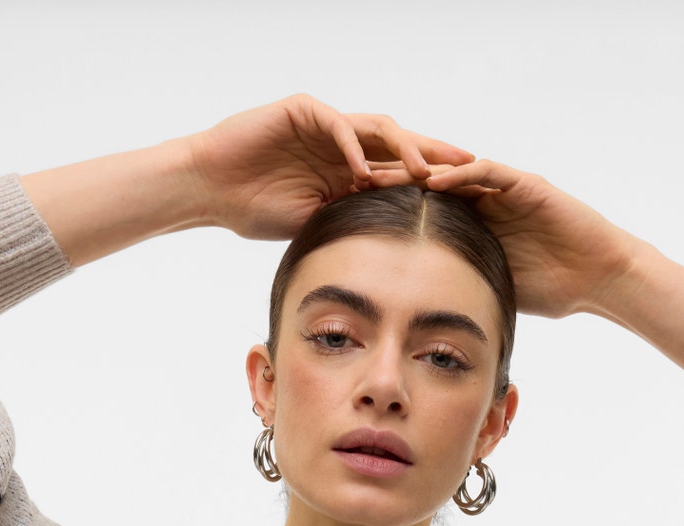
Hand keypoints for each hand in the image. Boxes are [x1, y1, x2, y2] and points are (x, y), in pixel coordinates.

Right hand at [184, 93, 475, 240]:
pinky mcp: (301, 111)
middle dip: (435, 158)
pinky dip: (352, 145)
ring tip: (426, 170)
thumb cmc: (256, 209)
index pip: (400, 172)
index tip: (466, 201)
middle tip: (470, 171)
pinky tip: (364, 170)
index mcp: (349, 170)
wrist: (212, 188)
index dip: (432, 183)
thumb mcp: (314, 224)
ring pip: (377, 129)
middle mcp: (344, 144)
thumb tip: (391, 256)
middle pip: (400, 145)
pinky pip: (336, 124)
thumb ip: (350, 223)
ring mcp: (325, 124)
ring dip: (403, 149)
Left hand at [365, 155, 641, 318]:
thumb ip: (460, 289)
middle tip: (345, 181)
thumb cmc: (552, 288)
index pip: (420, 210)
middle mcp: (483, 199)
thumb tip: (419, 323)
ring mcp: (504, 189)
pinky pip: (487, 173)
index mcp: (472, 223)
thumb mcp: (492, 288)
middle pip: (426, 183)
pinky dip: (460, 174)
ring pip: (450, 171)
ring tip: (377, 171)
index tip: (345, 217)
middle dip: (388, 181)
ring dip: (414, 170)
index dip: (385, 211)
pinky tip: (431, 179)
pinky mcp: (525, 185)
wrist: (598, 276)